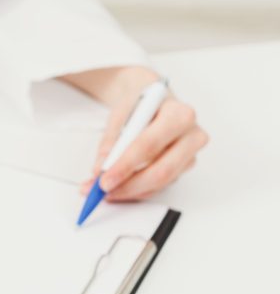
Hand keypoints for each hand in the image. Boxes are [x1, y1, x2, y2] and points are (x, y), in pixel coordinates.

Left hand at [62, 67, 208, 200]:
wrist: (156, 101)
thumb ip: (110, 141)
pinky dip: (137, 191)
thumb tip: (100, 168)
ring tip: (105, 192)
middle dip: (129, 185)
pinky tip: (119, 189)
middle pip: (162, 170)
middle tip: (104, 190)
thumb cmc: (141, 104)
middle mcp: (192, 135)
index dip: (125, 165)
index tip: (104, 179)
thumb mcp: (121, 113)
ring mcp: (191, 154)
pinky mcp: (184, 168)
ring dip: (130, 191)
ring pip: (162, 183)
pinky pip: (160, 186)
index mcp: (179, 114)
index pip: (150, 144)